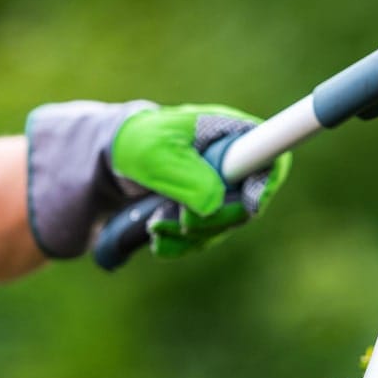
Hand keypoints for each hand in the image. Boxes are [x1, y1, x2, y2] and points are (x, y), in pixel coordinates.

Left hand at [26, 101, 289, 260]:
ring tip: (155, 228)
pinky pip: (205, 236)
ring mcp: (219, 186)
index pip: (271, 157)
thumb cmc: (133, 144)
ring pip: (225, 225)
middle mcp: (231, 161)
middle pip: (250, 202)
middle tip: (180, 221)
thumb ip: (189, 179)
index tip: (248, 205)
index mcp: (228, 134)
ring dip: (191, 235)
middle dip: (214, 220)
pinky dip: (181, 243)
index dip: (267, 183)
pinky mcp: (203, 209)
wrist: (106, 161)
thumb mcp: (156, 158)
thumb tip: (215, 207)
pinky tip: (157, 238)